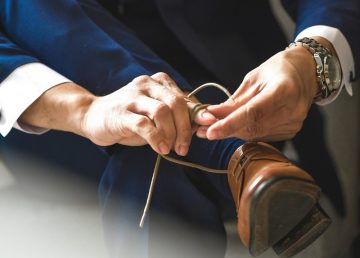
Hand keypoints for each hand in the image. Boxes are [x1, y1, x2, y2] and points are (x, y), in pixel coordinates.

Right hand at [81, 72, 215, 154]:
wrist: (93, 116)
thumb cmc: (130, 117)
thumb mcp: (156, 115)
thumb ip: (176, 116)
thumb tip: (201, 124)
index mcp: (158, 83)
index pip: (184, 98)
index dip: (198, 115)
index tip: (208, 128)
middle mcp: (147, 85)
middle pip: (176, 103)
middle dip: (185, 127)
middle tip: (184, 146)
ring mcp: (133, 97)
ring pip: (162, 111)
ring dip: (171, 133)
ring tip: (170, 148)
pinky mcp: (121, 112)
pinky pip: (143, 124)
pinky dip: (155, 137)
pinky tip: (160, 148)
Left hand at [201, 45, 318, 141]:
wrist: (305, 73)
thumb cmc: (278, 70)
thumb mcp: (253, 78)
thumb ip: (234, 100)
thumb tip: (212, 114)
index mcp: (284, 90)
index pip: (252, 113)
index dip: (229, 124)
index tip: (210, 132)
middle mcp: (292, 110)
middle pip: (252, 127)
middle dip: (225, 129)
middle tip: (202, 130)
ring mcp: (293, 123)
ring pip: (254, 134)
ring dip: (233, 132)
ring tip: (215, 127)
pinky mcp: (290, 131)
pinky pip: (262, 135)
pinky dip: (246, 131)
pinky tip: (237, 125)